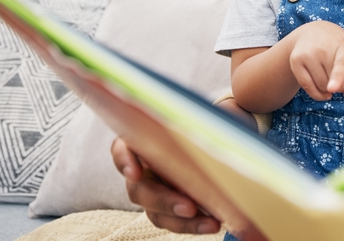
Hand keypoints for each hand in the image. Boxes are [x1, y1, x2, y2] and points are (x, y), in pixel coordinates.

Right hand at [111, 137, 267, 239]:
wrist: (207, 139)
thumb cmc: (195, 125)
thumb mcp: (194, 120)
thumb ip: (197, 123)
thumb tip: (222, 124)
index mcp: (139, 142)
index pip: (121, 150)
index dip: (125, 162)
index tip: (136, 173)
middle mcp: (141, 170)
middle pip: (140, 191)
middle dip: (164, 201)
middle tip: (189, 207)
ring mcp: (152, 192)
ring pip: (156, 213)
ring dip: (182, 221)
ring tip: (210, 223)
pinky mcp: (166, 208)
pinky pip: (173, 221)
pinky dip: (193, 225)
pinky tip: (213, 224)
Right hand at [288, 21, 343, 100]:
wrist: (313, 32)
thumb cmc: (338, 49)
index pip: (342, 64)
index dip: (338, 77)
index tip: (332, 88)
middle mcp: (323, 48)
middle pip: (336, 84)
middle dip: (341, 85)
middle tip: (339, 71)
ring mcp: (307, 54)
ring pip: (322, 87)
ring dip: (329, 89)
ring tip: (329, 74)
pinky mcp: (295, 61)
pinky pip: (307, 87)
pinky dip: (317, 93)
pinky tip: (322, 87)